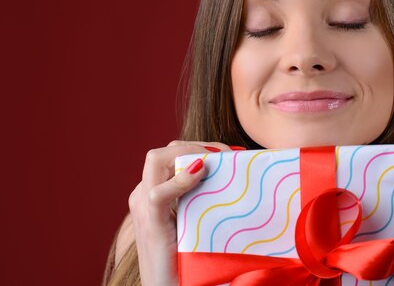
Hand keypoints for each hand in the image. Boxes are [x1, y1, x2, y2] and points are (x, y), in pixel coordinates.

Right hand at [128, 141, 233, 285]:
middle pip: (164, 151)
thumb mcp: (199, 220)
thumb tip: (238, 172)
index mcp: (154, 194)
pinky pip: (157, 193)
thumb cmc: (190, 258)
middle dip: (198, 145)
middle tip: (229, 155)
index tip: (232, 153)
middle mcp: (143, 196)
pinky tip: (201, 173)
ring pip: (156, 159)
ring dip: (191, 152)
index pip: (172, 153)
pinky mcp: (151, 226)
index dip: (200, 147)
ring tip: (219, 161)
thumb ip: (207, 197)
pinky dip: (180, 180)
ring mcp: (144, 210)